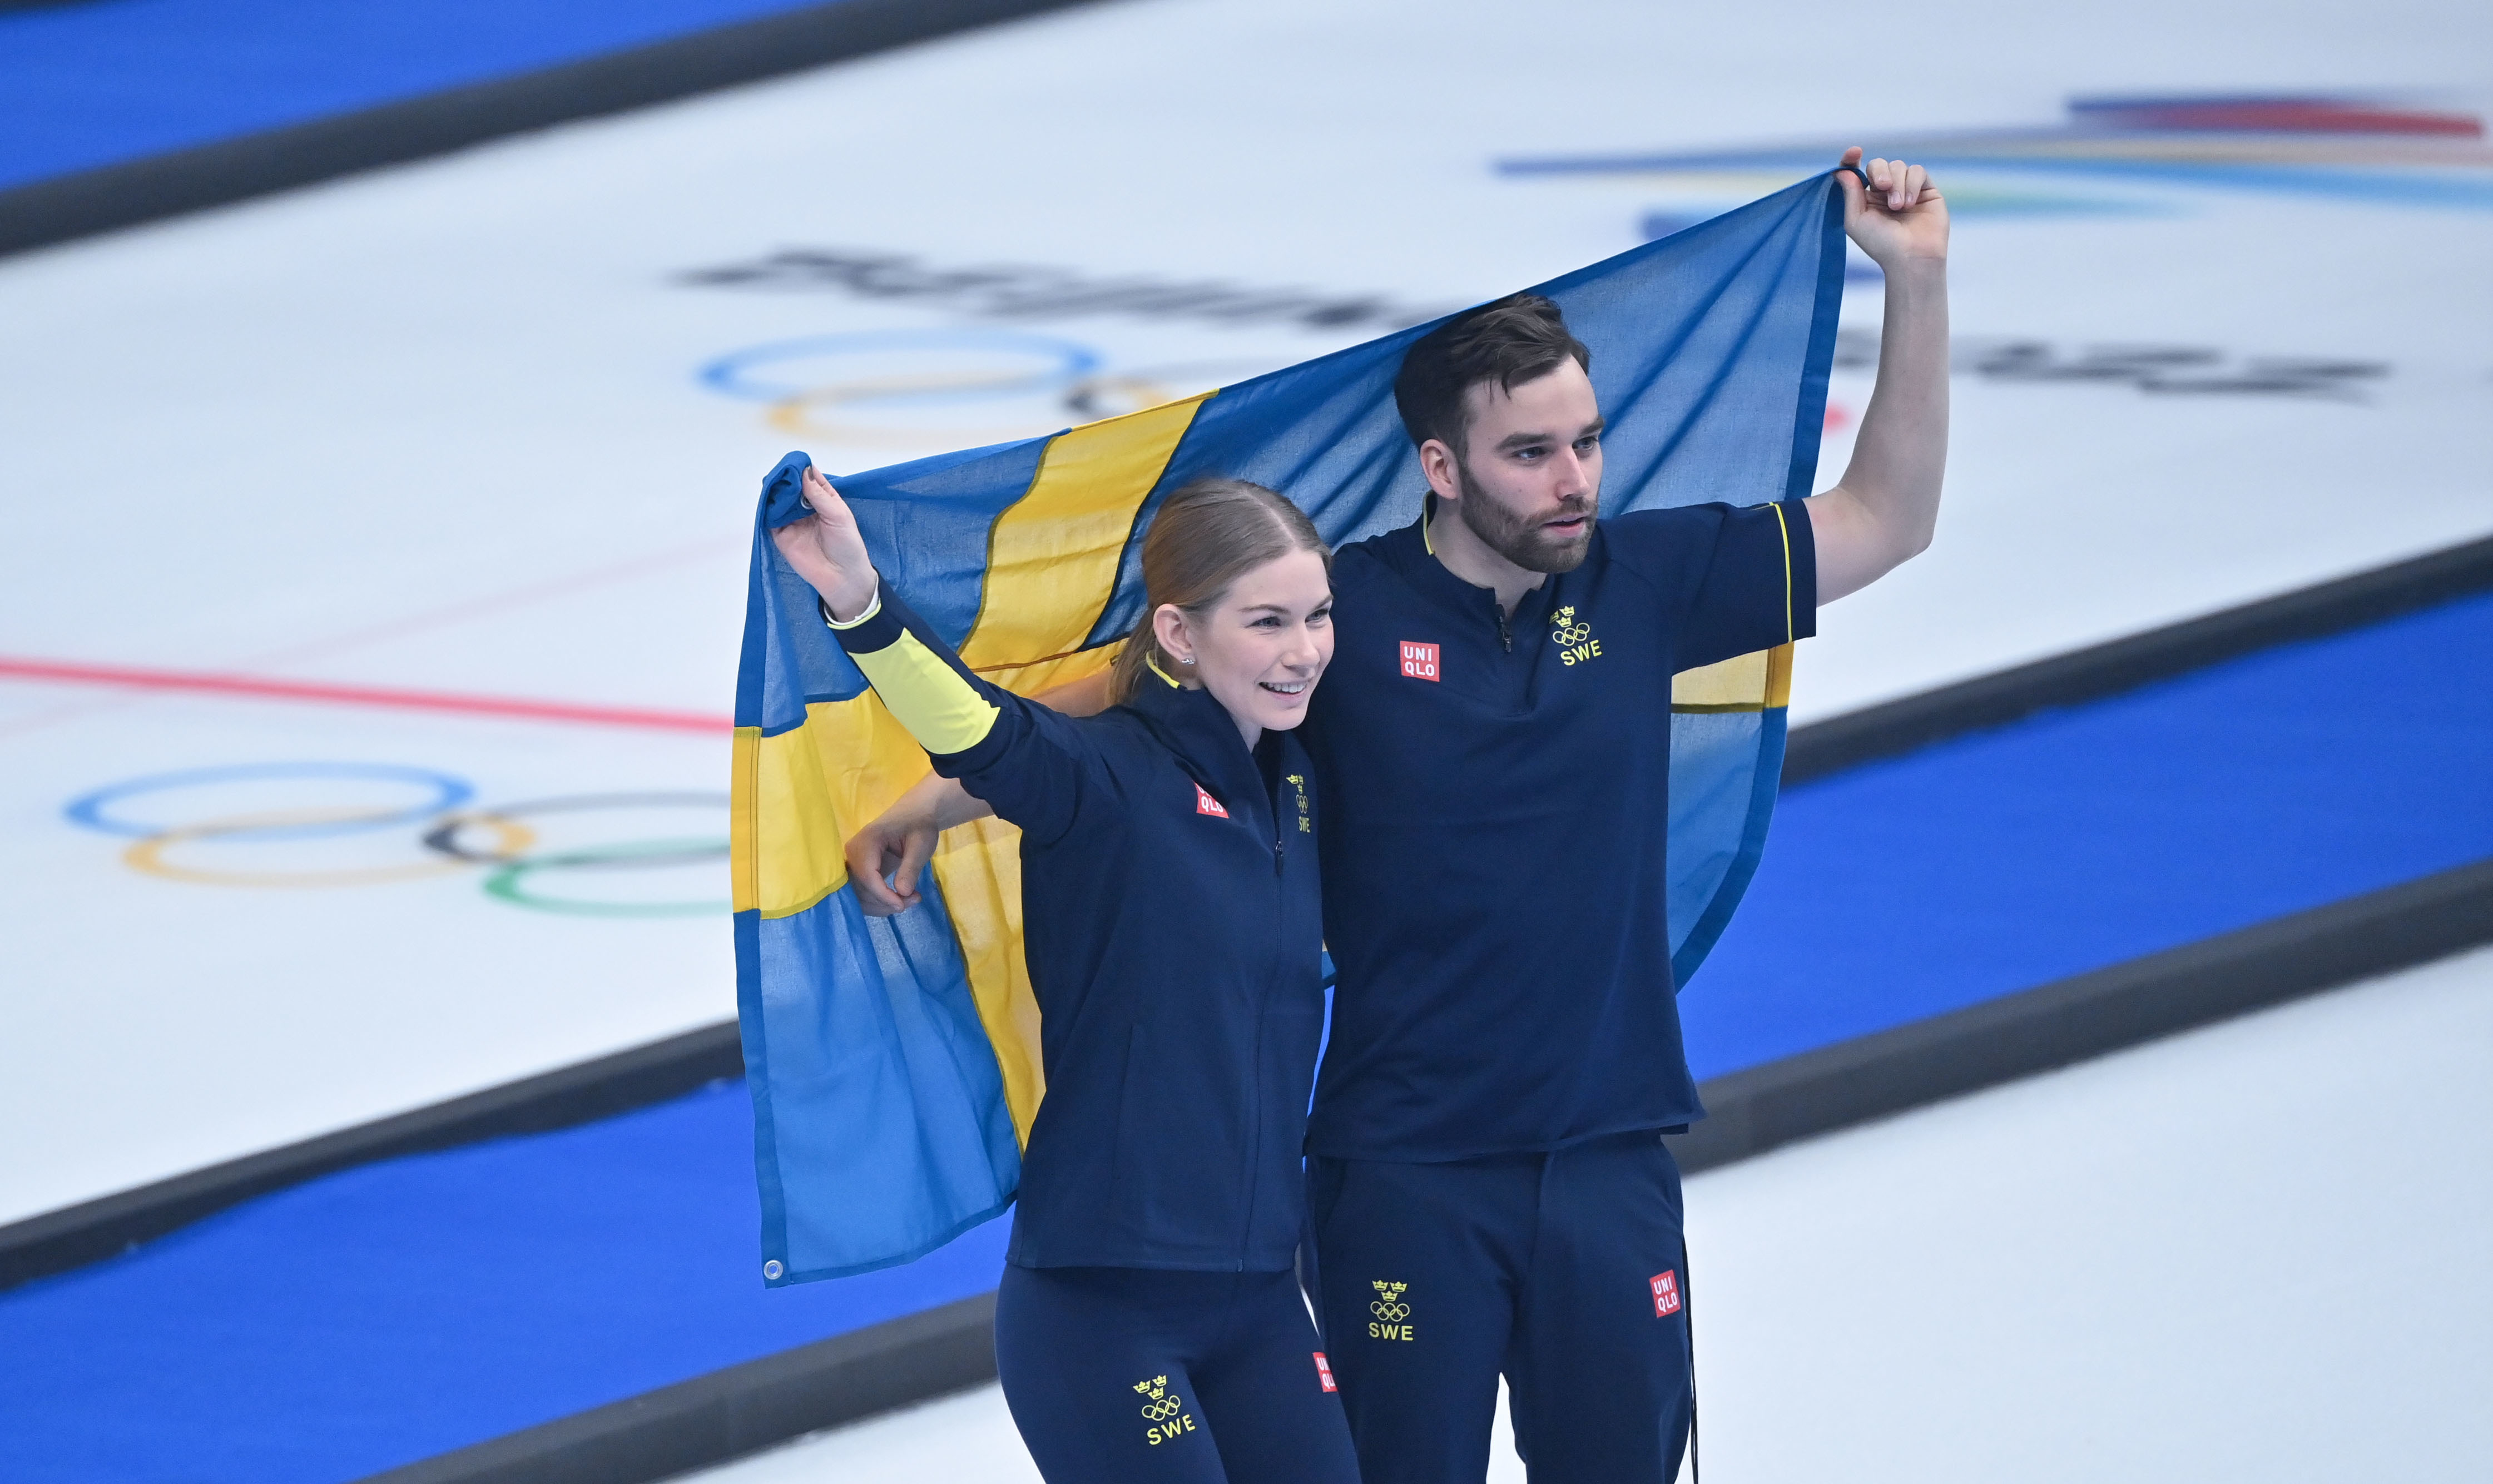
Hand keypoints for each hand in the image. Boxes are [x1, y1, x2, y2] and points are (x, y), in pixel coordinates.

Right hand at [769, 465, 879, 619]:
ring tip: (774, 483)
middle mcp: (807, 508)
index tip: (793, 462)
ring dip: (776, 491)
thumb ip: (819, 494)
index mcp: (825, 500)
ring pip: (779, 501)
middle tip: (781, 473)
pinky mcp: (781, 535)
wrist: (842, 578)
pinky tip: (769, 500)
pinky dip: (768, 509)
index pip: (810, 479)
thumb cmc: (848, 545)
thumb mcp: (838, 515)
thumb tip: (804, 472)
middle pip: (792, 488)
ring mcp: (793, 521)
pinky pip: (770, 519)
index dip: (802, 470)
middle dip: (786, 479)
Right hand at [845, 800, 938, 915]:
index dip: (882, 895)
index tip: (902, 905)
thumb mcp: (922, 845)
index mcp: (867, 839)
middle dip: (884, 901)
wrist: (915, 814)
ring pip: (859, 894)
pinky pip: (862, 891)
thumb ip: (911, 868)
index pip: (867, 875)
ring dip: (882, 904)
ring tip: (910, 899)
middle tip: (913, 900)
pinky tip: (899, 898)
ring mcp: (853, 860)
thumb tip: (901, 893)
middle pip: (860, 888)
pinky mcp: (859, 869)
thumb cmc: (920, 825)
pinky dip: (879, 900)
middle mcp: (854, 850)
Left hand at [1836, 146, 1947, 268]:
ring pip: (1898, 165)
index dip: (1852, 159)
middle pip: (1878, 164)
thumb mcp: (1856, 220)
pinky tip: (1910, 203)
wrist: (1911, 257)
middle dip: (1878, 172)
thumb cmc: (1881, 244)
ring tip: (1898, 206)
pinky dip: (1912, 183)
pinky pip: (1917, 171)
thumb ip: (1850, 193)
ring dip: (1897, 183)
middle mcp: (1885, 191)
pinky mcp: (1925, 189)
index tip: (1854, 153)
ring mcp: (1906, 188)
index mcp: (1865, 198)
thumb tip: (1841, 171)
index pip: (1856, 171)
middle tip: (1882, 187)